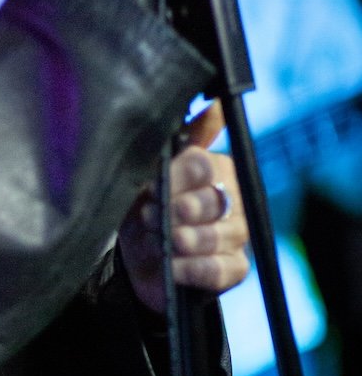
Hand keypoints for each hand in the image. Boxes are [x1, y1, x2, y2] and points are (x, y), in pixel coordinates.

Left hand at [118, 101, 249, 313]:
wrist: (139, 260)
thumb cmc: (148, 208)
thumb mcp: (150, 172)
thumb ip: (179, 139)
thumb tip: (214, 106)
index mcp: (215, 169)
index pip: (204, 165)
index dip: (176, 178)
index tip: (150, 189)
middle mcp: (233, 199)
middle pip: (217, 200)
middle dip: (180, 211)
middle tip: (152, 217)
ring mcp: (236, 235)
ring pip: (222, 235)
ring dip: (186, 240)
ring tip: (164, 242)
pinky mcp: (233, 268)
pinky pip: (223, 269)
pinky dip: (194, 269)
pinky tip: (173, 267)